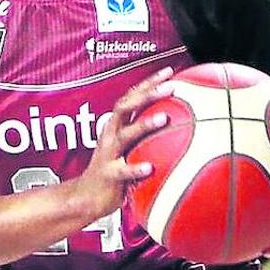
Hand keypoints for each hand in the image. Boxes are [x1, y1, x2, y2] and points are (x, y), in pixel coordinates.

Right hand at [72, 68, 175, 218]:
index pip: (131, 98)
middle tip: (170, 87)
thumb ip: (146, 137)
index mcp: (115, 126)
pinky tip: (150, 168)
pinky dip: (135, 168)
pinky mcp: (108, 175)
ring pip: (125, 135)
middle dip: (147, 95)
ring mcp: (108, 154)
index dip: (148, 83)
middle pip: (125, 107)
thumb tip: (184, 129)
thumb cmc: (114, 171)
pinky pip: (123, 171)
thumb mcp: (128, 149)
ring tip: (164, 119)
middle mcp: (110, 135)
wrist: (86, 197)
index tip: (170, 71)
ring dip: (144, 125)